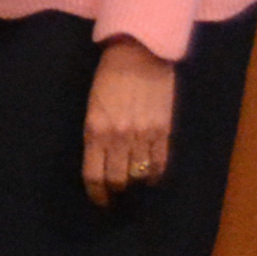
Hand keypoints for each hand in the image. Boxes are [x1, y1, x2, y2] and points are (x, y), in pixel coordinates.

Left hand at [81, 38, 176, 200]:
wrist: (139, 55)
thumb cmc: (108, 78)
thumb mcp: (92, 107)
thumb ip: (96, 134)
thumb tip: (100, 160)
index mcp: (95, 130)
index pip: (94, 175)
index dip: (96, 193)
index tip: (99, 200)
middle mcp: (119, 137)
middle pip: (118, 180)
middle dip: (115, 190)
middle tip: (115, 191)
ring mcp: (143, 135)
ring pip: (140, 175)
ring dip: (135, 181)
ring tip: (133, 179)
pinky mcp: (164, 131)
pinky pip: (161, 163)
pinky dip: (155, 173)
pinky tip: (151, 173)